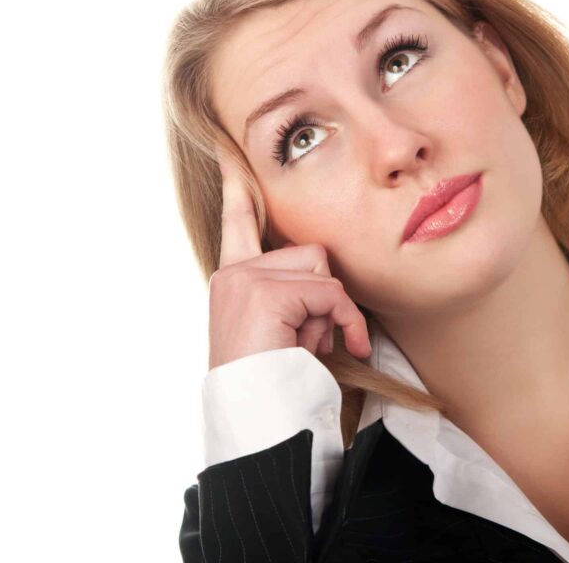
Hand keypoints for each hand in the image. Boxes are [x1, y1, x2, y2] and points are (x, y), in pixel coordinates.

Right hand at [206, 150, 371, 370]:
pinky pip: (328, 292)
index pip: (237, 219)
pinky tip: (333, 351)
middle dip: (325, 297)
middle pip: (311, 252)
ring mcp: (243, 280)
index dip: (235, 182)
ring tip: (308, 348)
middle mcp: (232, 273)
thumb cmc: (278, 384)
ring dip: (330, 313)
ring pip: (322, 270)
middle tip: (309, 340)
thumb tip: (326, 274)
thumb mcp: (285, 329)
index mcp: (234, 278)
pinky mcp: (262, 292)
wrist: (260, 423)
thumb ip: (295, 293)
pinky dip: (343, 321)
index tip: (225, 145)